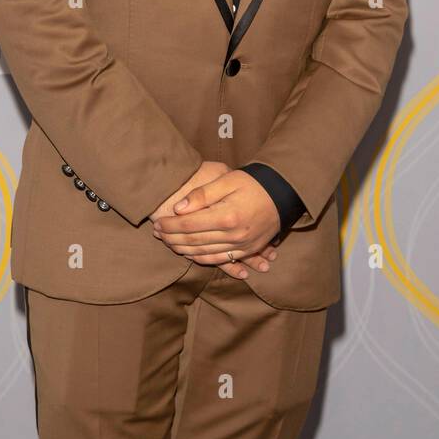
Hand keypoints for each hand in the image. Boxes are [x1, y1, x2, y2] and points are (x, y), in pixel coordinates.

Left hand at [151, 168, 280, 264]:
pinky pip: (219, 259)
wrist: (282, 194)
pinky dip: (201, 258)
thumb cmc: (253, 183)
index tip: (157, 222)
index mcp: (227, 216)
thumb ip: (203, 194)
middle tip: (157, 233)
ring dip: (182, 249)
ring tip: (168, 242)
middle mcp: (233, 235)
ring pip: (203, 253)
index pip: (190, 225)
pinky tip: (189, 253)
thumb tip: (179, 208)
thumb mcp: (228, 179)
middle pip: (194, 241)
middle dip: (171, 238)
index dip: (170, 225)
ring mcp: (241, 246)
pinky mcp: (246, 251)